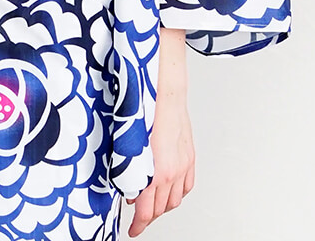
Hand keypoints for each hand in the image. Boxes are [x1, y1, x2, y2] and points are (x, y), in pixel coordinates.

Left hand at [125, 27, 194, 236]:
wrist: (165, 87)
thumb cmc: (143, 108)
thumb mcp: (127, 141)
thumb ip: (126, 166)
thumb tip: (125, 185)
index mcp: (156, 170)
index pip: (146, 209)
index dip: (138, 224)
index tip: (131, 230)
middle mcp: (173, 171)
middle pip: (161, 209)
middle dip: (147, 217)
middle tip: (136, 220)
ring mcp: (183, 164)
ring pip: (175, 200)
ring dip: (162, 207)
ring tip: (149, 207)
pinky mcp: (189, 156)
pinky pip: (186, 186)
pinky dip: (176, 194)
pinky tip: (168, 192)